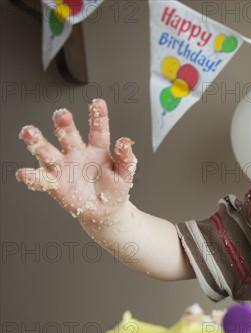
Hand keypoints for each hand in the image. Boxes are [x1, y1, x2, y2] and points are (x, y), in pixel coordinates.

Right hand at [16, 99, 136, 225]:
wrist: (105, 211)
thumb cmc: (115, 189)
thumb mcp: (125, 174)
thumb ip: (126, 158)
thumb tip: (126, 141)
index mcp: (97, 149)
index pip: (98, 130)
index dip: (98, 116)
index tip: (98, 103)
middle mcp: (77, 153)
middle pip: (68, 135)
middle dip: (63, 124)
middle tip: (61, 114)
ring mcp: (64, 167)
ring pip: (48, 151)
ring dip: (38, 142)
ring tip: (29, 133)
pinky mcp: (55, 183)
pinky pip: (40, 179)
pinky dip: (31, 176)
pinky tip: (24, 173)